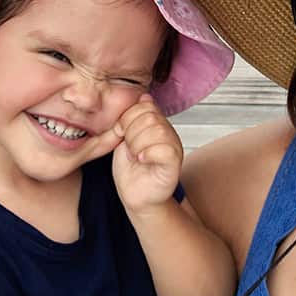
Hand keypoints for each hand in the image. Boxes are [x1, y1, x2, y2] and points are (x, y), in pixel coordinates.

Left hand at [113, 95, 183, 216]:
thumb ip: (132, 119)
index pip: (145, 106)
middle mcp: (169, 133)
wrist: (137, 198)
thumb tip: (144, 97)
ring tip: (136, 156)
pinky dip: (148, 153)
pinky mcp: (174, 164)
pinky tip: (141, 161)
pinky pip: (165, 149)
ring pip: (158, 131)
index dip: (128, 118)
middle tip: (130, 149)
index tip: (121, 134)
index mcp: (158, 124)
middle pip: (150, 117)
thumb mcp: (126, 139)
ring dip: (138, 144)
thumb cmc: (131, 171)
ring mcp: (174, 147)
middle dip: (131, 133)